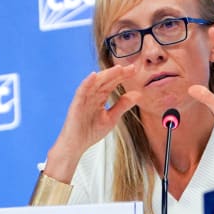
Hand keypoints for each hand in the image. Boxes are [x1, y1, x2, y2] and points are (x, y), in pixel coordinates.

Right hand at [46, 64, 140, 181]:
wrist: (76, 145)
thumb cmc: (90, 131)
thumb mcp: (111, 118)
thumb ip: (122, 105)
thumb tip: (137, 95)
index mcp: (99, 98)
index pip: (112, 84)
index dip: (122, 76)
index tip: (134, 70)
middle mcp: (91, 96)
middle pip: (105, 81)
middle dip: (118, 74)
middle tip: (131, 68)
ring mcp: (83, 99)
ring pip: (95, 84)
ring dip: (106, 75)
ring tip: (118, 69)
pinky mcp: (76, 105)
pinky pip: (81, 92)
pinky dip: (87, 83)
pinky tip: (94, 76)